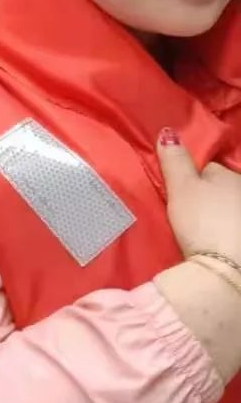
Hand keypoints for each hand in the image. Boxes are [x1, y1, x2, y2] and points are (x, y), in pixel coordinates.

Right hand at [158, 130, 240, 266]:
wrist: (227, 271)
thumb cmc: (202, 221)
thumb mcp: (181, 188)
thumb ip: (174, 160)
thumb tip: (168, 132)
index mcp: (232, 176)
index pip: (207, 168)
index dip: (191, 179)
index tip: (179, 193)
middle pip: (222, 189)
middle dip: (210, 197)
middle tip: (190, 213)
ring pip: (231, 209)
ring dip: (220, 215)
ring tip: (203, 232)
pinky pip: (234, 229)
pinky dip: (228, 234)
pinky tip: (218, 245)